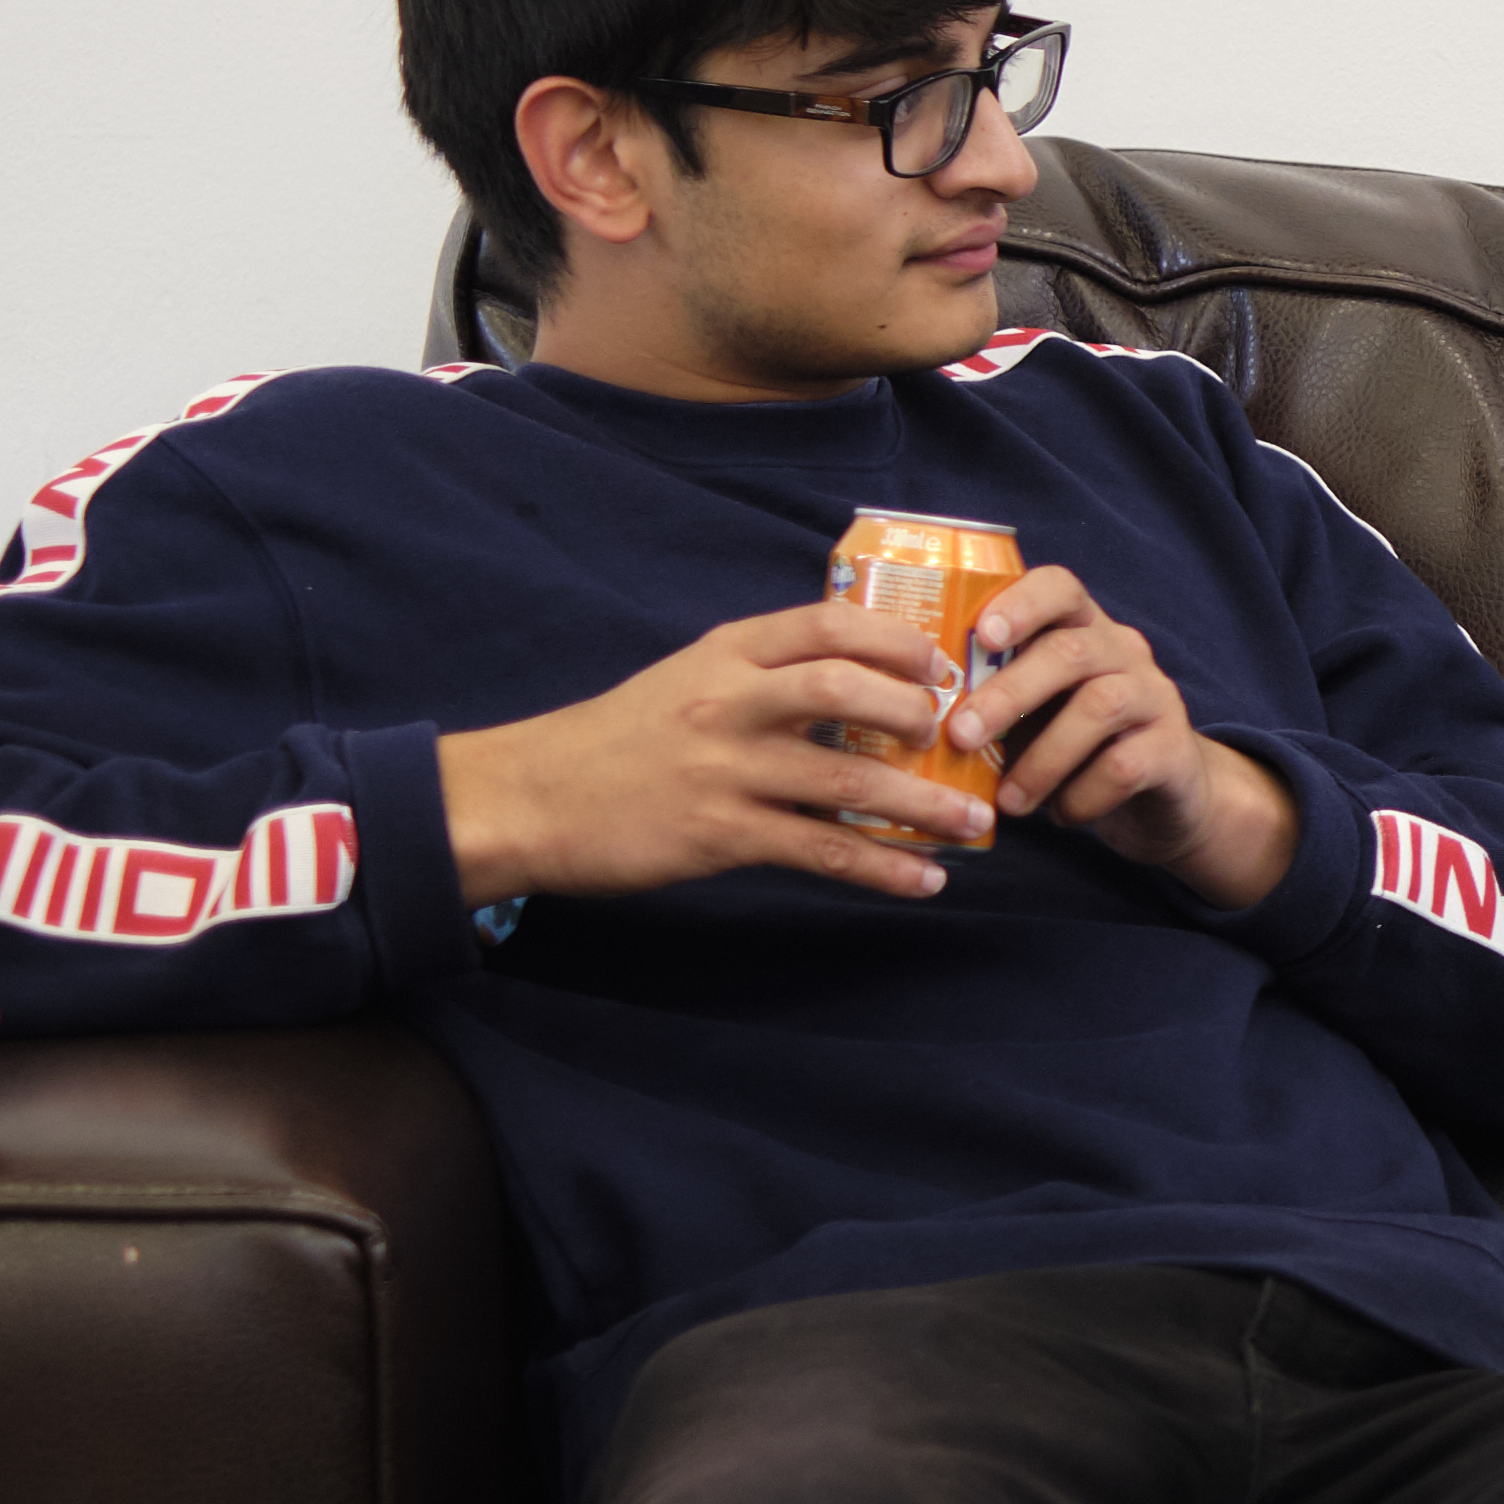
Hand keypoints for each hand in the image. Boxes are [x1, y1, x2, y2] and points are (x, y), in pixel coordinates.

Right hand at [438, 605, 1001, 907]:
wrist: (528, 799)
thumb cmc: (618, 739)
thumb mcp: (688, 677)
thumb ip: (763, 673)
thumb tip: (859, 682)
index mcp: (727, 652)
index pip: (828, 623)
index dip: (899, 640)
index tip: (941, 666)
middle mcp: (729, 700)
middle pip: (846, 688)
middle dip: (917, 712)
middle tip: (956, 738)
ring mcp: (723, 768)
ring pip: (847, 778)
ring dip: (924, 803)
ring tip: (974, 822)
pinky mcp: (717, 834)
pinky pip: (820, 849)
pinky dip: (882, 867)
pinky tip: (924, 879)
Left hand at [942, 565, 1298, 911]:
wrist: (1164, 800)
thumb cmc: (1077, 751)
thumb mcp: (1037, 715)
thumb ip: (996, 702)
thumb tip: (917, 719)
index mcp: (1083, 631)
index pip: (1059, 588)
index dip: (1020, 604)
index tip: (980, 635)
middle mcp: (1125, 652)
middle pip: (1069, 652)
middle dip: (1007, 694)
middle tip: (960, 737)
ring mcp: (1156, 697)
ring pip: (1100, 707)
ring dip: (1041, 759)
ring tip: (1008, 801)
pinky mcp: (1174, 749)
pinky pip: (1124, 766)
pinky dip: (1082, 796)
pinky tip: (1060, 814)